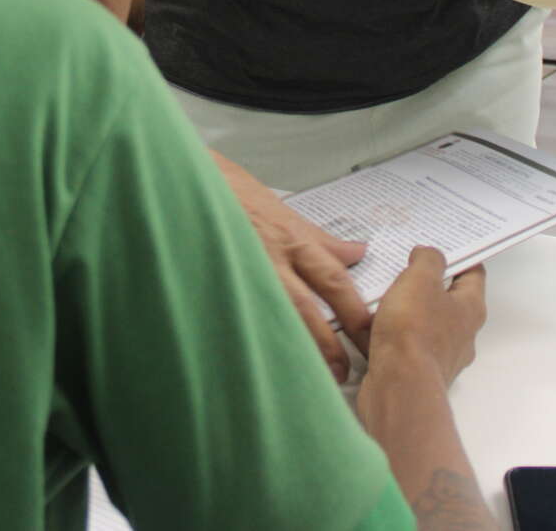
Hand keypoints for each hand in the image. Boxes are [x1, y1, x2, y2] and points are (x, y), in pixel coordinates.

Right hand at [213, 151, 372, 380]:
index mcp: (292, 238)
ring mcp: (241, 273)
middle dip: (331, 343)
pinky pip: (238, 317)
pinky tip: (260, 361)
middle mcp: (271, 258)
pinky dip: (252, 339)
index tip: (373, 337)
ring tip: (311, 376)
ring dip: (296, 349)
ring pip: (276, 318)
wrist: (183, 178)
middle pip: (308, 308)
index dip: (357, 312)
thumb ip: (319, 237)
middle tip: (347, 371)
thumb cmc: (231, 190)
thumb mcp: (281, 208)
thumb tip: (356, 251)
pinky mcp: (214, 283)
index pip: (335, 281)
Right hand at [362, 247, 486, 393]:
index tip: (443, 245)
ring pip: (427, 324)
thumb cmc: (414, 330)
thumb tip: (429, 257)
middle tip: (407, 268)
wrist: (399, 386)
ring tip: (384, 295)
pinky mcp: (420, 373)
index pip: (474, 274)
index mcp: (471, 308)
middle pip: (450, 300)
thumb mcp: (420, 280)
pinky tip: (374, 326)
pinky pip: (408, 346)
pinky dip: (396, 334)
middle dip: (431, 284)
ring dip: (410, 310)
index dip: (461, 257)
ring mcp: (443, 357)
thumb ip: (428, 260)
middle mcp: (463, 334)